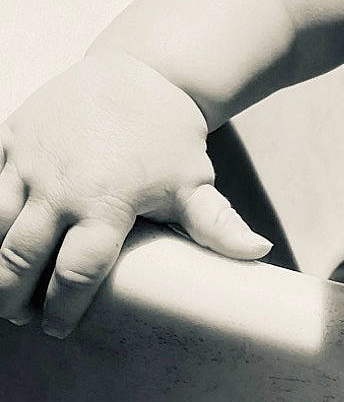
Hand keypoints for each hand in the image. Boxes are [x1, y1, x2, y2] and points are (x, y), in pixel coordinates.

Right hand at [0, 51, 269, 337]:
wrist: (142, 72)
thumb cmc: (170, 137)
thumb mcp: (195, 182)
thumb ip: (219, 225)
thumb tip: (259, 253)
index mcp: (107, 203)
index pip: (77, 273)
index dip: (64, 309)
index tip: (60, 330)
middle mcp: (61, 186)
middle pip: (21, 258)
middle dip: (12, 296)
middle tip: (19, 317)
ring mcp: (30, 160)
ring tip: (1, 286)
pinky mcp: (10, 138)